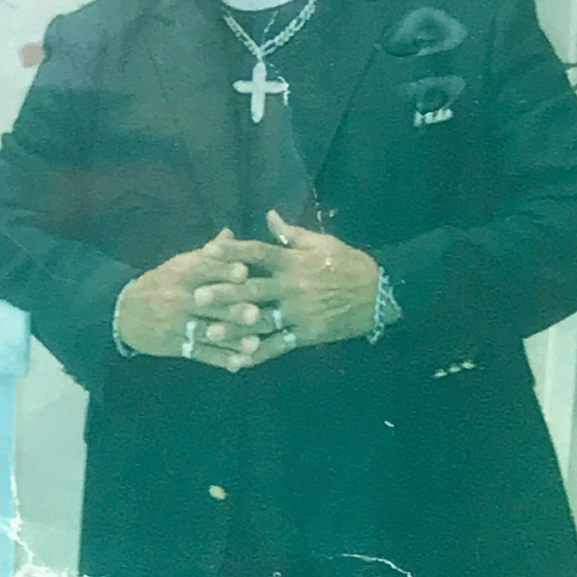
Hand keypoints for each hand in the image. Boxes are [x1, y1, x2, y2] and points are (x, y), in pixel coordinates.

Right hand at [116, 229, 262, 371]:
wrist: (124, 313)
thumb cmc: (160, 284)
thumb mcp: (179, 265)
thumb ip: (207, 254)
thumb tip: (230, 233)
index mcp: (181, 274)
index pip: (203, 271)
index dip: (223, 271)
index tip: (244, 272)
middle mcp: (179, 299)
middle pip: (208, 304)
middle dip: (231, 309)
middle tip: (255, 313)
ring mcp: (176, 324)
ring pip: (206, 331)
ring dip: (231, 339)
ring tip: (254, 344)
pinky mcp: (176, 346)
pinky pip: (200, 353)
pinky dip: (220, 359)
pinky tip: (239, 364)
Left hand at [194, 209, 380, 366]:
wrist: (379, 293)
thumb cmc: (347, 263)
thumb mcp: (322, 243)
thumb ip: (291, 234)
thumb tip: (269, 215)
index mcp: (294, 262)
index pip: (258, 252)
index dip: (233, 250)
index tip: (208, 250)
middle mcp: (292, 287)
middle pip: (253, 289)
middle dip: (225, 294)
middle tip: (197, 297)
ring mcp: (299, 313)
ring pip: (262, 321)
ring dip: (235, 329)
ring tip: (210, 333)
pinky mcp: (307, 334)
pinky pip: (279, 345)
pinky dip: (258, 354)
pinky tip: (238, 361)